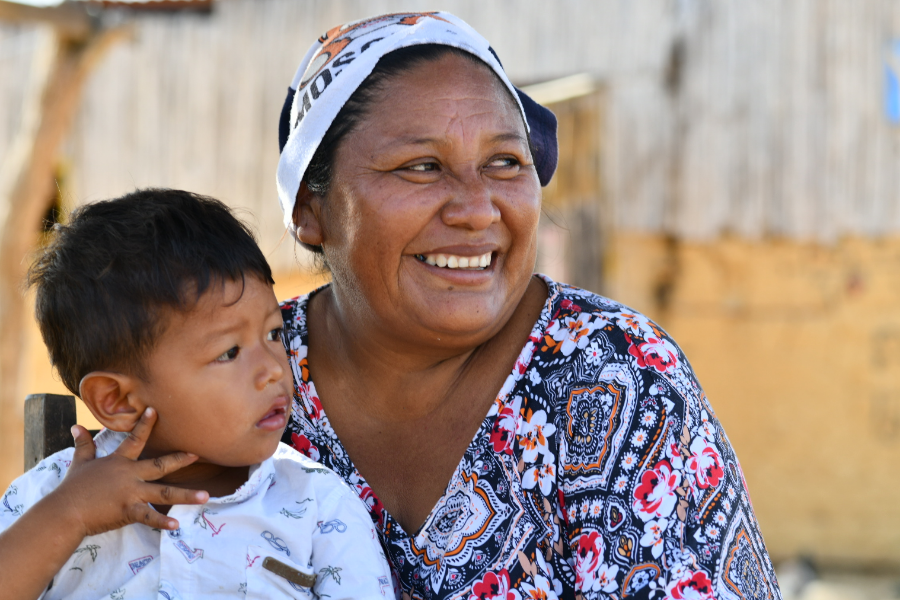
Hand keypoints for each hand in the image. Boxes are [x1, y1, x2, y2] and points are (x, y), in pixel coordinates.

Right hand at [53, 407, 208, 536]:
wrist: (64, 511)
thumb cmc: (72, 488)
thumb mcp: (79, 462)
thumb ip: (83, 444)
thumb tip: (75, 426)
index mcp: (119, 462)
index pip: (135, 439)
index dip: (145, 425)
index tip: (156, 411)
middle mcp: (129, 475)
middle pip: (160, 465)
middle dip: (180, 459)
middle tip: (198, 454)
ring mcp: (131, 493)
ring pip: (164, 493)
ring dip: (186, 495)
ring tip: (206, 496)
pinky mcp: (128, 510)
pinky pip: (149, 516)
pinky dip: (163, 522)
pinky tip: (177, 525)